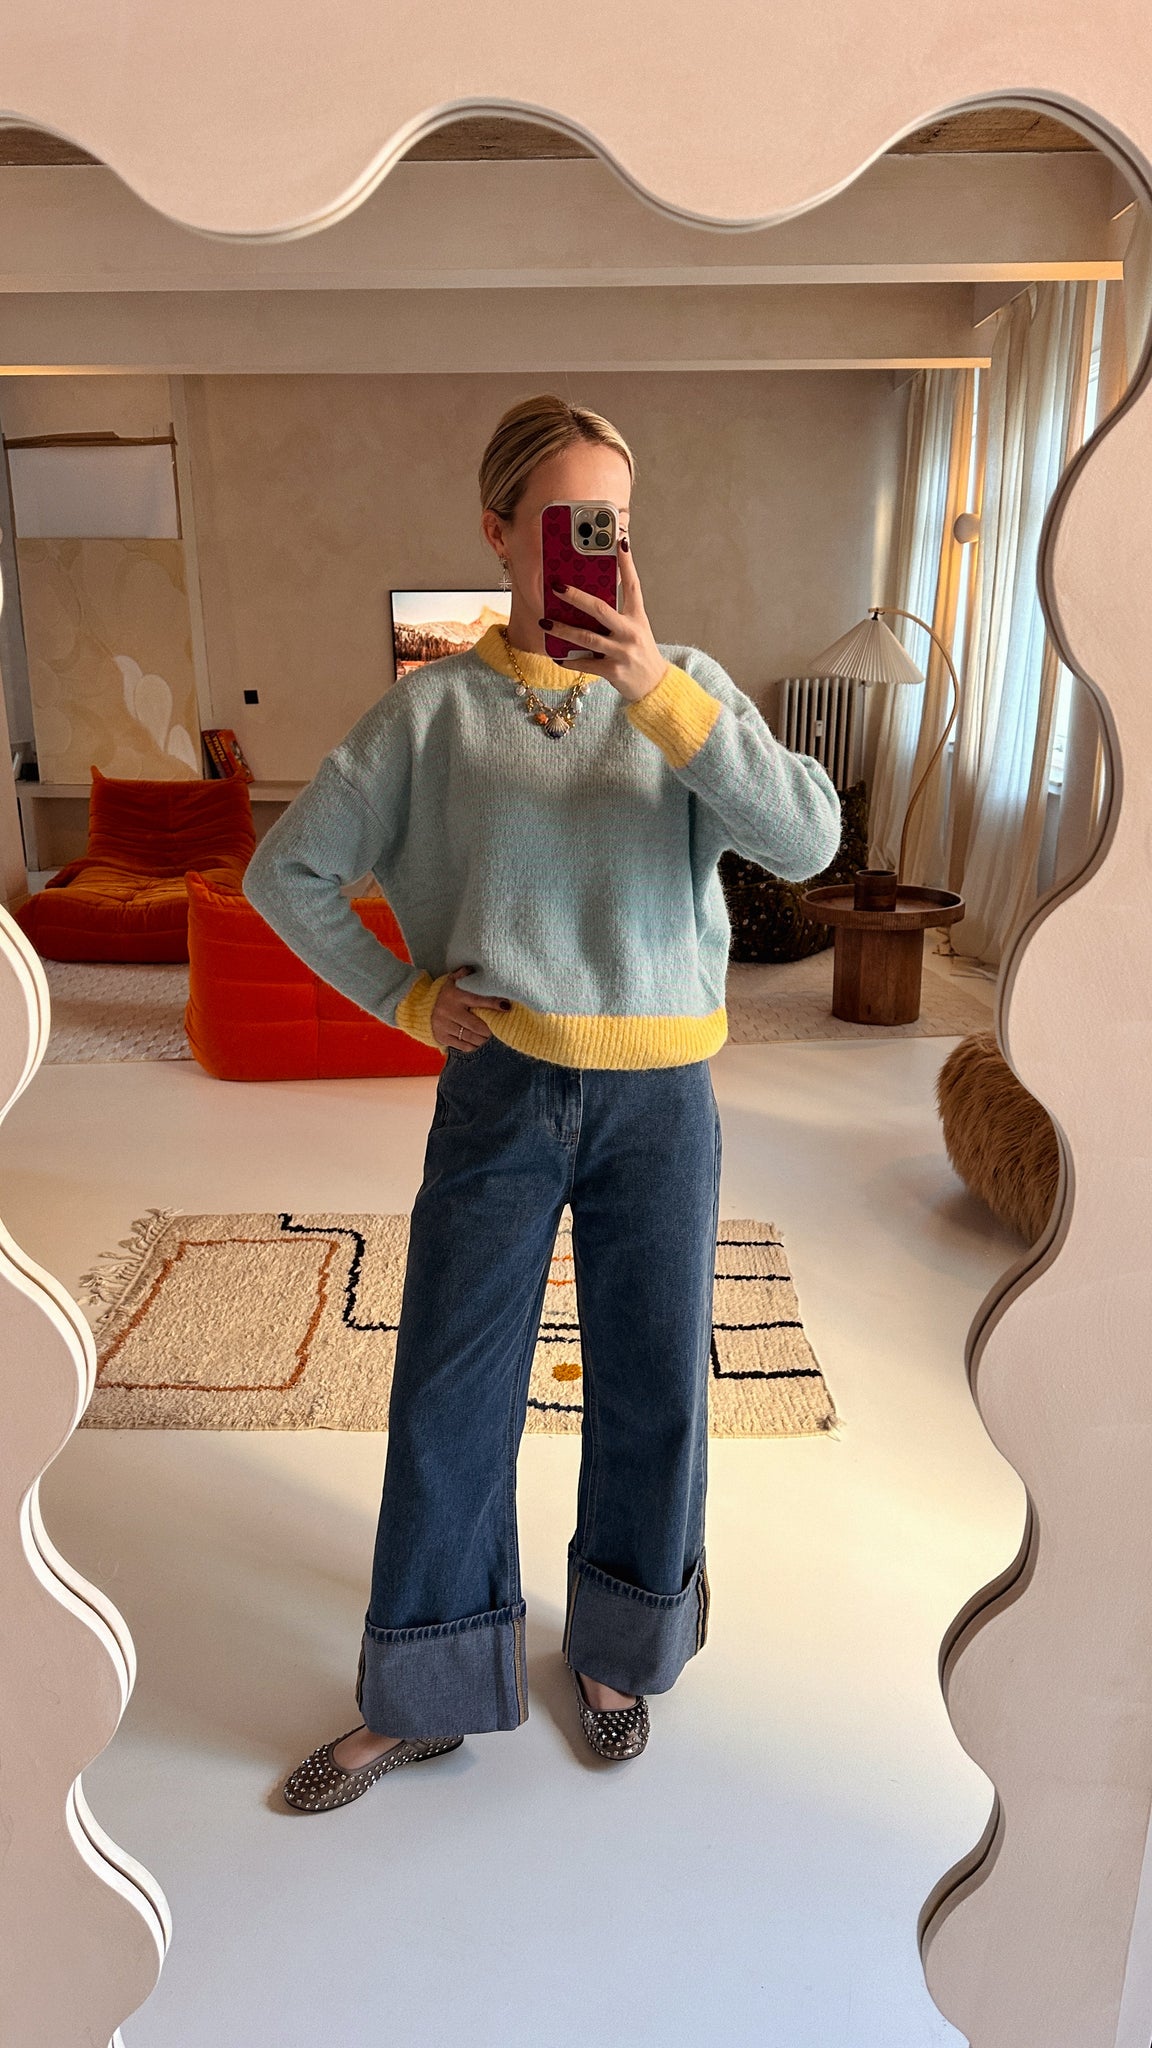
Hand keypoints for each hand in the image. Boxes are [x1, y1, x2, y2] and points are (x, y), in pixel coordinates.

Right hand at [431, 965, 510, 1052]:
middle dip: (490, 1030)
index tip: (506, 1007)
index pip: (478, 1000)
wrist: (419, 1008)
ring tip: (492, 1038)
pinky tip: (480, 1043)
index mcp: (454, 996)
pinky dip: (474, 1046)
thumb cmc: (443, 994)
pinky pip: (463, 1046)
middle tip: (500, 1030)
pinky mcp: (442, 1037)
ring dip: (484, 1040)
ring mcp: (445, 1026)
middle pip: (476, 1025)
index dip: (493, 1004)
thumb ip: (463, 974)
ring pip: (470, 1037)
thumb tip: (475, 968)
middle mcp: (449, 1011)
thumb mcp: (450, 981)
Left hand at [538, 536, 669, 703]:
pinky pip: (585, 664)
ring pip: (587, 638)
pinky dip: (568, 660)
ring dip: (562, 630)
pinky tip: (555, 655)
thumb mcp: (636, 628)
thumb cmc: (640, 652)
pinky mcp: (613, 671)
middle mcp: (630, 632)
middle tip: (557, 586)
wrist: (654, 685)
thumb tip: (587, 598)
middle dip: (576, 597)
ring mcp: (622, 652)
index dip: (627, 563)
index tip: (620, 540)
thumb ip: (617, 614)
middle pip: (600, 609)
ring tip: (544, 622)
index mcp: (637, 617)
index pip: (632, 585)